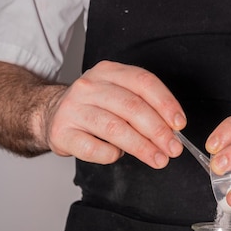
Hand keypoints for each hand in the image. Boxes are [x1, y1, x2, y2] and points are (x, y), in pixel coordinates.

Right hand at [44, 61, 185, 166]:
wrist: (51, 115)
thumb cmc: (94, 108)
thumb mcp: (117, 95)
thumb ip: (143, 106)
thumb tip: (172, 129)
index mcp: (108, 71)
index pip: (143, 82)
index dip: (166, 103)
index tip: (179, 124)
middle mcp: (89, 86)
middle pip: (131, 107)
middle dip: (158, 131)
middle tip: (173, 149)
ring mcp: (73, 108)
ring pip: (114, 128)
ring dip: (142, 147)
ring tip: (158, 159)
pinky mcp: (62, 132)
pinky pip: (93, 148)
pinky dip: (111, 155)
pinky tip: (119, 155)